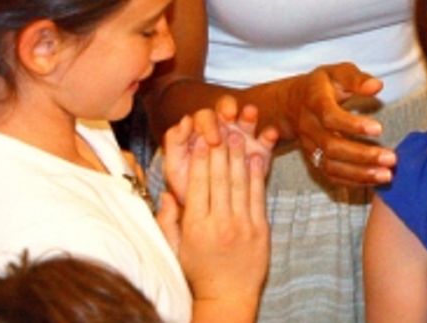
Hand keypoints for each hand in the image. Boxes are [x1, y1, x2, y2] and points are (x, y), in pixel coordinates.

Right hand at [156, 132, 268, 307]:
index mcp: (196, 227)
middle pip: (219, 179)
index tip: (200, 139)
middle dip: (219, 150)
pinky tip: (255, 159)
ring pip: (239, 184)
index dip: (200, 159)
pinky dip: (256, 176)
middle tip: (220, 128)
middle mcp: (219, 224)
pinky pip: (257, 197)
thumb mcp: (174, 250)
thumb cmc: (198, 272)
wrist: (227, 298)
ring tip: (237, 135)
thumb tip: (166, 195)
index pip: (198, 185)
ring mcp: (242, 226)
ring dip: (238, 157)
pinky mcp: (260, 230)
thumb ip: (167, 222)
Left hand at [164, 98, 277, 205]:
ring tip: (250, 114)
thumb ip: (175, 141)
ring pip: (247, 118)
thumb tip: (185, 119)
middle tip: (230, 117)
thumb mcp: (175, 165)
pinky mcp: (259, 150)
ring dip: (249, 114)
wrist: (206, 206)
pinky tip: (270, 134)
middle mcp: (223, 129)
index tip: (213, 139)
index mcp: (201, 130)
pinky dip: (269, 134)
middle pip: (226, 109)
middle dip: (229, 109)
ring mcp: (242, 138)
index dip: (209, 124)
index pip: (205, 116)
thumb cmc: (187, 183)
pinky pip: (266, 138)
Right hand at [286, 63, 395, 186]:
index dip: (353, 125)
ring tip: (386, 174)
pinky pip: (331, 175)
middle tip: (390, 158)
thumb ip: (357, 79)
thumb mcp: (338, 72)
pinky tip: (374, 179)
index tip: (379, 128)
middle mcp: (309, 126)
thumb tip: (377, 86)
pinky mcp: (314, 159)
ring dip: (360, 173)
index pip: (330, 116)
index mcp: (315, 101)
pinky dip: (353, 181)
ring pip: (331, 165)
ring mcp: (310, 146)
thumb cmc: (323, 85)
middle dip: (362, 155)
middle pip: (332, 146)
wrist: (293, 103)